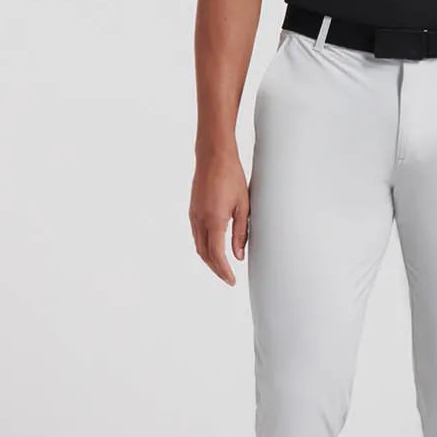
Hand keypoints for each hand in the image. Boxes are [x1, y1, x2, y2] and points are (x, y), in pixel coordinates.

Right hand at [190, 147, 250, 284]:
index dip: (224, 271)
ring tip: (222, 267)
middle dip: (216, 269)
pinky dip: (204, 247)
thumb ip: (240, 233)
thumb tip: (238, 256)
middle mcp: (200, 220)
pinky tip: (214, 248)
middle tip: (228, 279)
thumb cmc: (232, 177)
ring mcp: (194, 215)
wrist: (213, 156)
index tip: (232, 281)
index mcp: (214, 220)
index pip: (217, 255)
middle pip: (205, 254)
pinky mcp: (192, 210)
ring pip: (198, 246)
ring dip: (209, 259)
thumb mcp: (243, 205)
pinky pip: (196, 235)